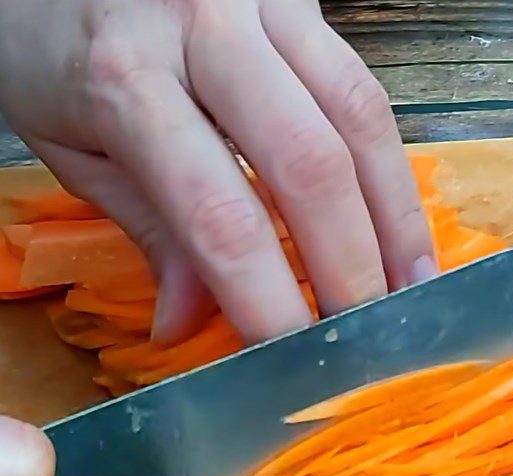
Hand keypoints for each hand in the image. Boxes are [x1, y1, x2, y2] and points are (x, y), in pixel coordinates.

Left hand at [0, 0, 435, 343]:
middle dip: (349, 264)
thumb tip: (185, 325)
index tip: (289, 354)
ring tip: (411, 289)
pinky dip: (392, 169)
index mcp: (126, 80)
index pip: (218, 214)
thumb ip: (148, 229)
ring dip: (395, 219)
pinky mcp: (302, 1)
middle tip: (363, 334)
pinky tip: (401, 227)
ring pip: (360, 120)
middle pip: (311, 165)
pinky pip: (365, 90)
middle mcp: (207, 30)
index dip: (265, 296)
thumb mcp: (74, 147)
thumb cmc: (51, 48)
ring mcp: (265, 6)